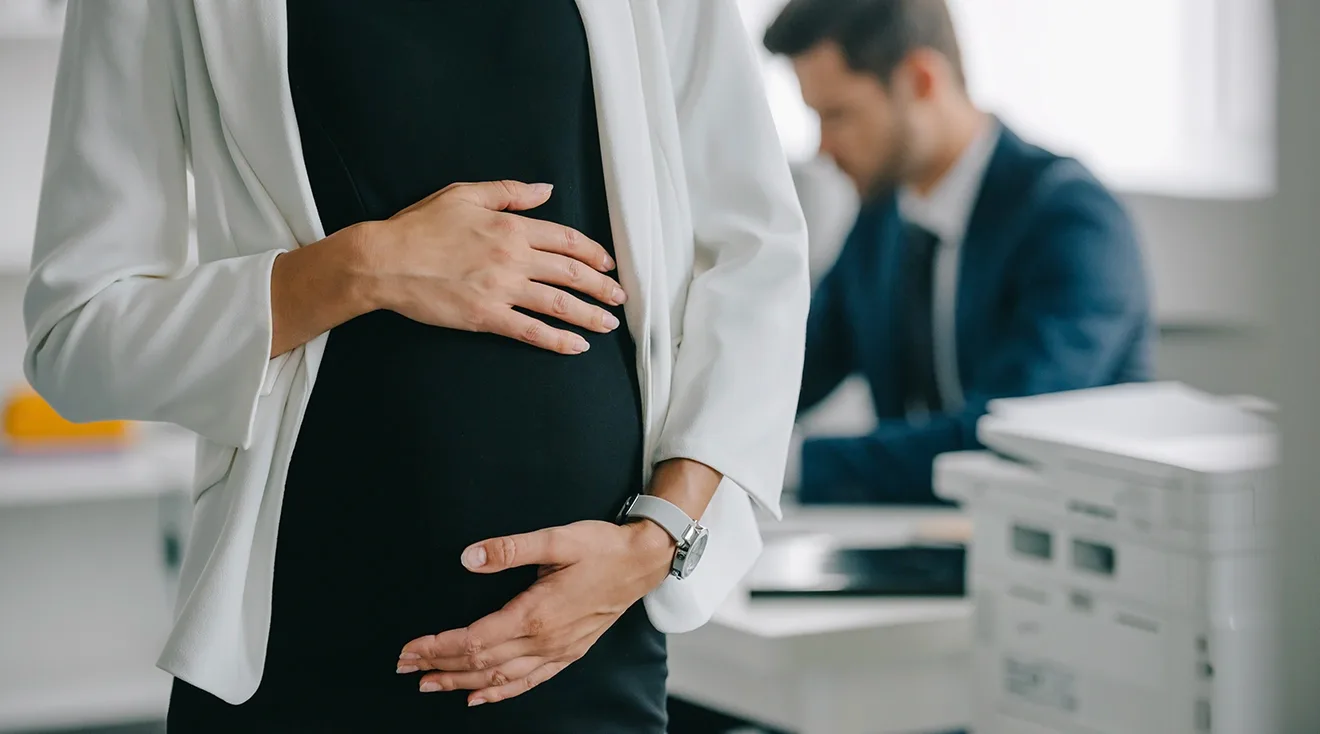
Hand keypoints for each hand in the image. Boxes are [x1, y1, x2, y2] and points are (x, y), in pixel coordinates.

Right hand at [361, 180, 627, 353]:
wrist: (385, 260)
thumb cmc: (419, 226)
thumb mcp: (465, 194)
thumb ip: (510, 193)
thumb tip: (547, 190)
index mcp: (510, 227)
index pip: (565, 239)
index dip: (592, 253)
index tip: (608, 264)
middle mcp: (512, 257)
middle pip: (570, 273)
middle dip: (601, 286)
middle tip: (620, 297)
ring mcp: (501, 288)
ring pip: (558, 302)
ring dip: (589, 314)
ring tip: (609, 323)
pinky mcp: (485, 316)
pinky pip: (530, 331)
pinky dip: (557, 339)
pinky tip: (576, 345)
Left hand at [396, 520, 673, 706]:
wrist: (643, 562)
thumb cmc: (601, 547)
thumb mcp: (557, 538)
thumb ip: (510, 548)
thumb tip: (468, 557)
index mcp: (535, 614)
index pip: (474, 640)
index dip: (437, 646)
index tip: (408, 649)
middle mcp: (544, 641)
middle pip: (480, 663)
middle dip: (439, 666)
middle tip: (404, 668)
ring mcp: (557, 652)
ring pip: (500, 678)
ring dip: (461, 683)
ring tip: (430, 684)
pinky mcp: (568, 654)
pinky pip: (528, 683)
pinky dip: (499, 693)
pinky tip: (478, 697)